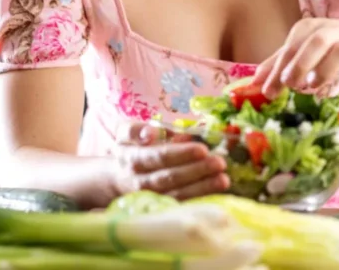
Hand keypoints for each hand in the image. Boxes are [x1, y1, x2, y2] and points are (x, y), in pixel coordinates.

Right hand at [113, 122, 228, 199]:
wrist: (114, 179)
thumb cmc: (128, 149)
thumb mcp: (126, 133)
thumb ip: (138, 130)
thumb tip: (154, 133)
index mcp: (133, 158)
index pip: (158, 157)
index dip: (181, 154)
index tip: (202, 149)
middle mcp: (140, 181)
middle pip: (170, 177)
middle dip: (196, 170)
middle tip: (219, 163)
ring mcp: (150, 198)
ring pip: (176, 195)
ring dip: (202, 188)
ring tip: (224, 179)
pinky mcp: (160, 208)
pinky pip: (180, 206)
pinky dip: (198, 200)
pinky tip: (216, 192)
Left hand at [252, 18, 338, 97]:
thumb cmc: (329, 53)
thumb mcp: (304, 54)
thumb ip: (280, 65)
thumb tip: (252, 82)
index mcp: (312, 27)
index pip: (292, 45)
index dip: (278, 68)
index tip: (268, 91)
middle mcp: (334, 29)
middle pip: (317, 41)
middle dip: (301, 64)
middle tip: (290, 86)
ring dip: (326, 69)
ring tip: (314, 86)